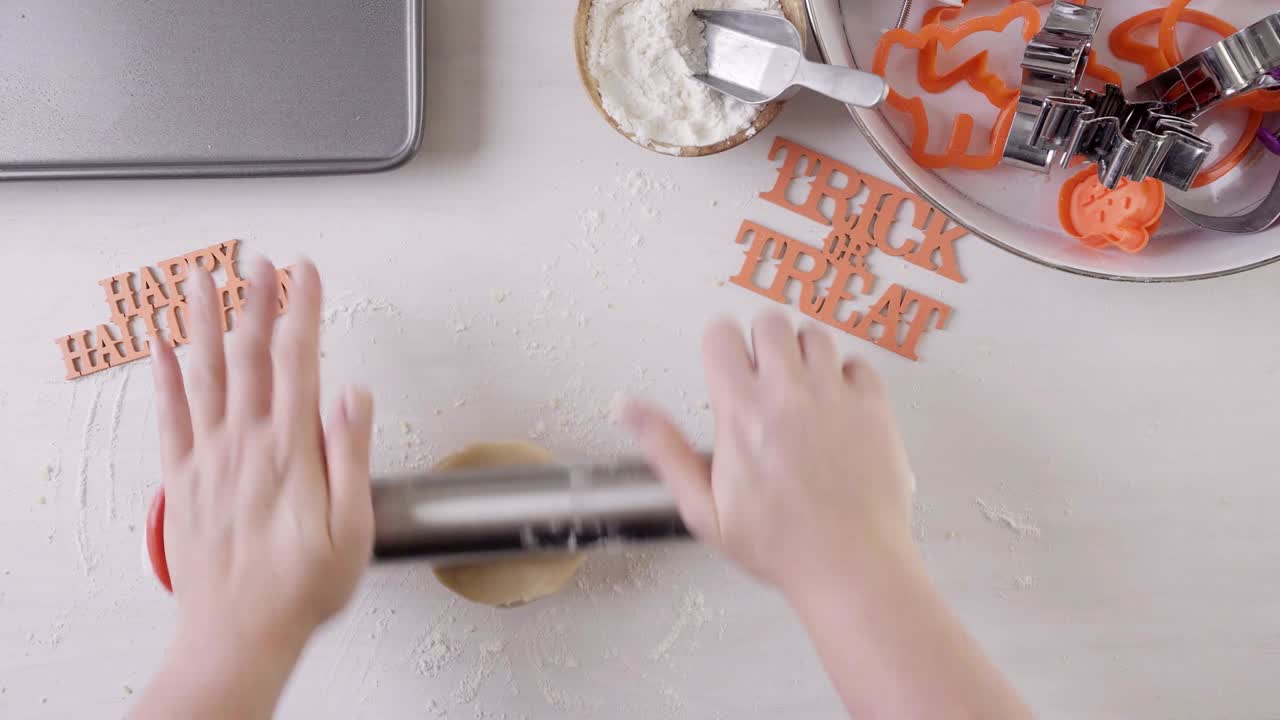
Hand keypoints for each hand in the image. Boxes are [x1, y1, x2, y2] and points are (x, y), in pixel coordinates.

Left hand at [148, 258, 372, 663]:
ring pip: (205, 373)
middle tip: (261, 260)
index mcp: (291, 453)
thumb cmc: (299, 589)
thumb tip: (356, 396)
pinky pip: (168, 414)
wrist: (238, 634)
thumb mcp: (352, 529)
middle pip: (250, 355)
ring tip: (204, 279)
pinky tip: (160, 344)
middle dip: (258, 300)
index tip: (307, 273)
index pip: (298, 362)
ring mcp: (209, 459)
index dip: (303, 310)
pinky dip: (163, 375)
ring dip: (205, 322)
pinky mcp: (184, 479)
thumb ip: (351, 456)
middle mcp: (245, 445)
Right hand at [618, 311, 915, 596]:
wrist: (849, 566)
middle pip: (770, 321)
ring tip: (801, 392)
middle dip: (762, 343)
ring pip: (816, 335)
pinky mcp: (874, 408)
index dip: (720, 347)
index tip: (726, 366)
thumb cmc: (778, 545)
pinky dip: (846, 377)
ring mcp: (835, 396)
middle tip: (764, 377)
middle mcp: (789, 393)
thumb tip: (625, 407)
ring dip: (804, 355)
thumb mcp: (702, 506)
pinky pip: (858, 364)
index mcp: (742, 411)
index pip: (722, 334)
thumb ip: (663, 447)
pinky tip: (837, 407)